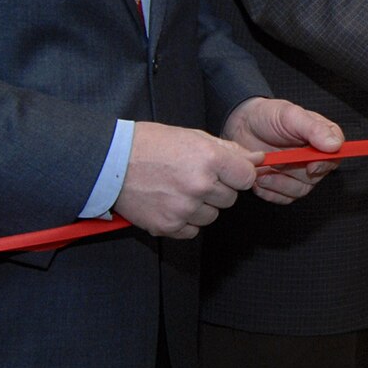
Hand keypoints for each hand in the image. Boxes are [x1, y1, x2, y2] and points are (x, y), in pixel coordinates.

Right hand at [115, 121, 260, 238]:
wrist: (110, 162)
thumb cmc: (150, 144)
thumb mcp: (193, 137)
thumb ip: (228, 150)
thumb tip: (257, 159)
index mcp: (209, 159)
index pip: (247, 177)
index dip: (239, 174)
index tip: (229, 172)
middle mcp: (199, 186)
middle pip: (230, 198)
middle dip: (218, 189)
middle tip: (193, 176)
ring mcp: (184, 209)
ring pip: (212, 215)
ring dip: (201, 206)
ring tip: (178, 189)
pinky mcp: (168, 226)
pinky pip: (192, 230)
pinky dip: (185, 221)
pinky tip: (170, 203)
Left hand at [222, 97, 346, 205]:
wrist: (243, 125)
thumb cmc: (269, 116)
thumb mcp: (291, 115)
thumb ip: (314, 129)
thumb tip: (335, 145)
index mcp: (322, 138)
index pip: (335, 156)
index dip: (324, 165)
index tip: (310, 167)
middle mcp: (314, 158)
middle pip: (316, 177)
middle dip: (293, 172)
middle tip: (276, 162)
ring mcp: (299, 173)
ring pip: (299, 190)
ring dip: (279, 184)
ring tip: (262, 172)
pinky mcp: (283, 184)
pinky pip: (283, 198)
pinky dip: (269, 192)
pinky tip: (259, 179)